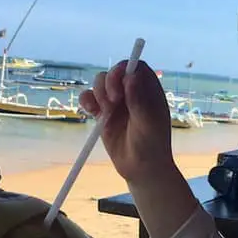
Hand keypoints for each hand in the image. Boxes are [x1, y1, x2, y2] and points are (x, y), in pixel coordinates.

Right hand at [79, 59, 173, 183]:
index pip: (135, 67)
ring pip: (100, 83)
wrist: (140, 169)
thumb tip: (131, 77)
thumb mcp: (147, 123)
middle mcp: (132, 92)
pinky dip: (87, 101)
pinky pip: (89, 98)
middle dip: (109, 83)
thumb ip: (139, 100)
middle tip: (113, 102)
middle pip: (114, 73)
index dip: (124, 69)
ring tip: (106, 111)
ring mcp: (116, 102)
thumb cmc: (151, 145)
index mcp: (148, 90)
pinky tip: (91, 111)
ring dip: (98, 93)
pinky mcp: (102, 113)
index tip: (118, 81)